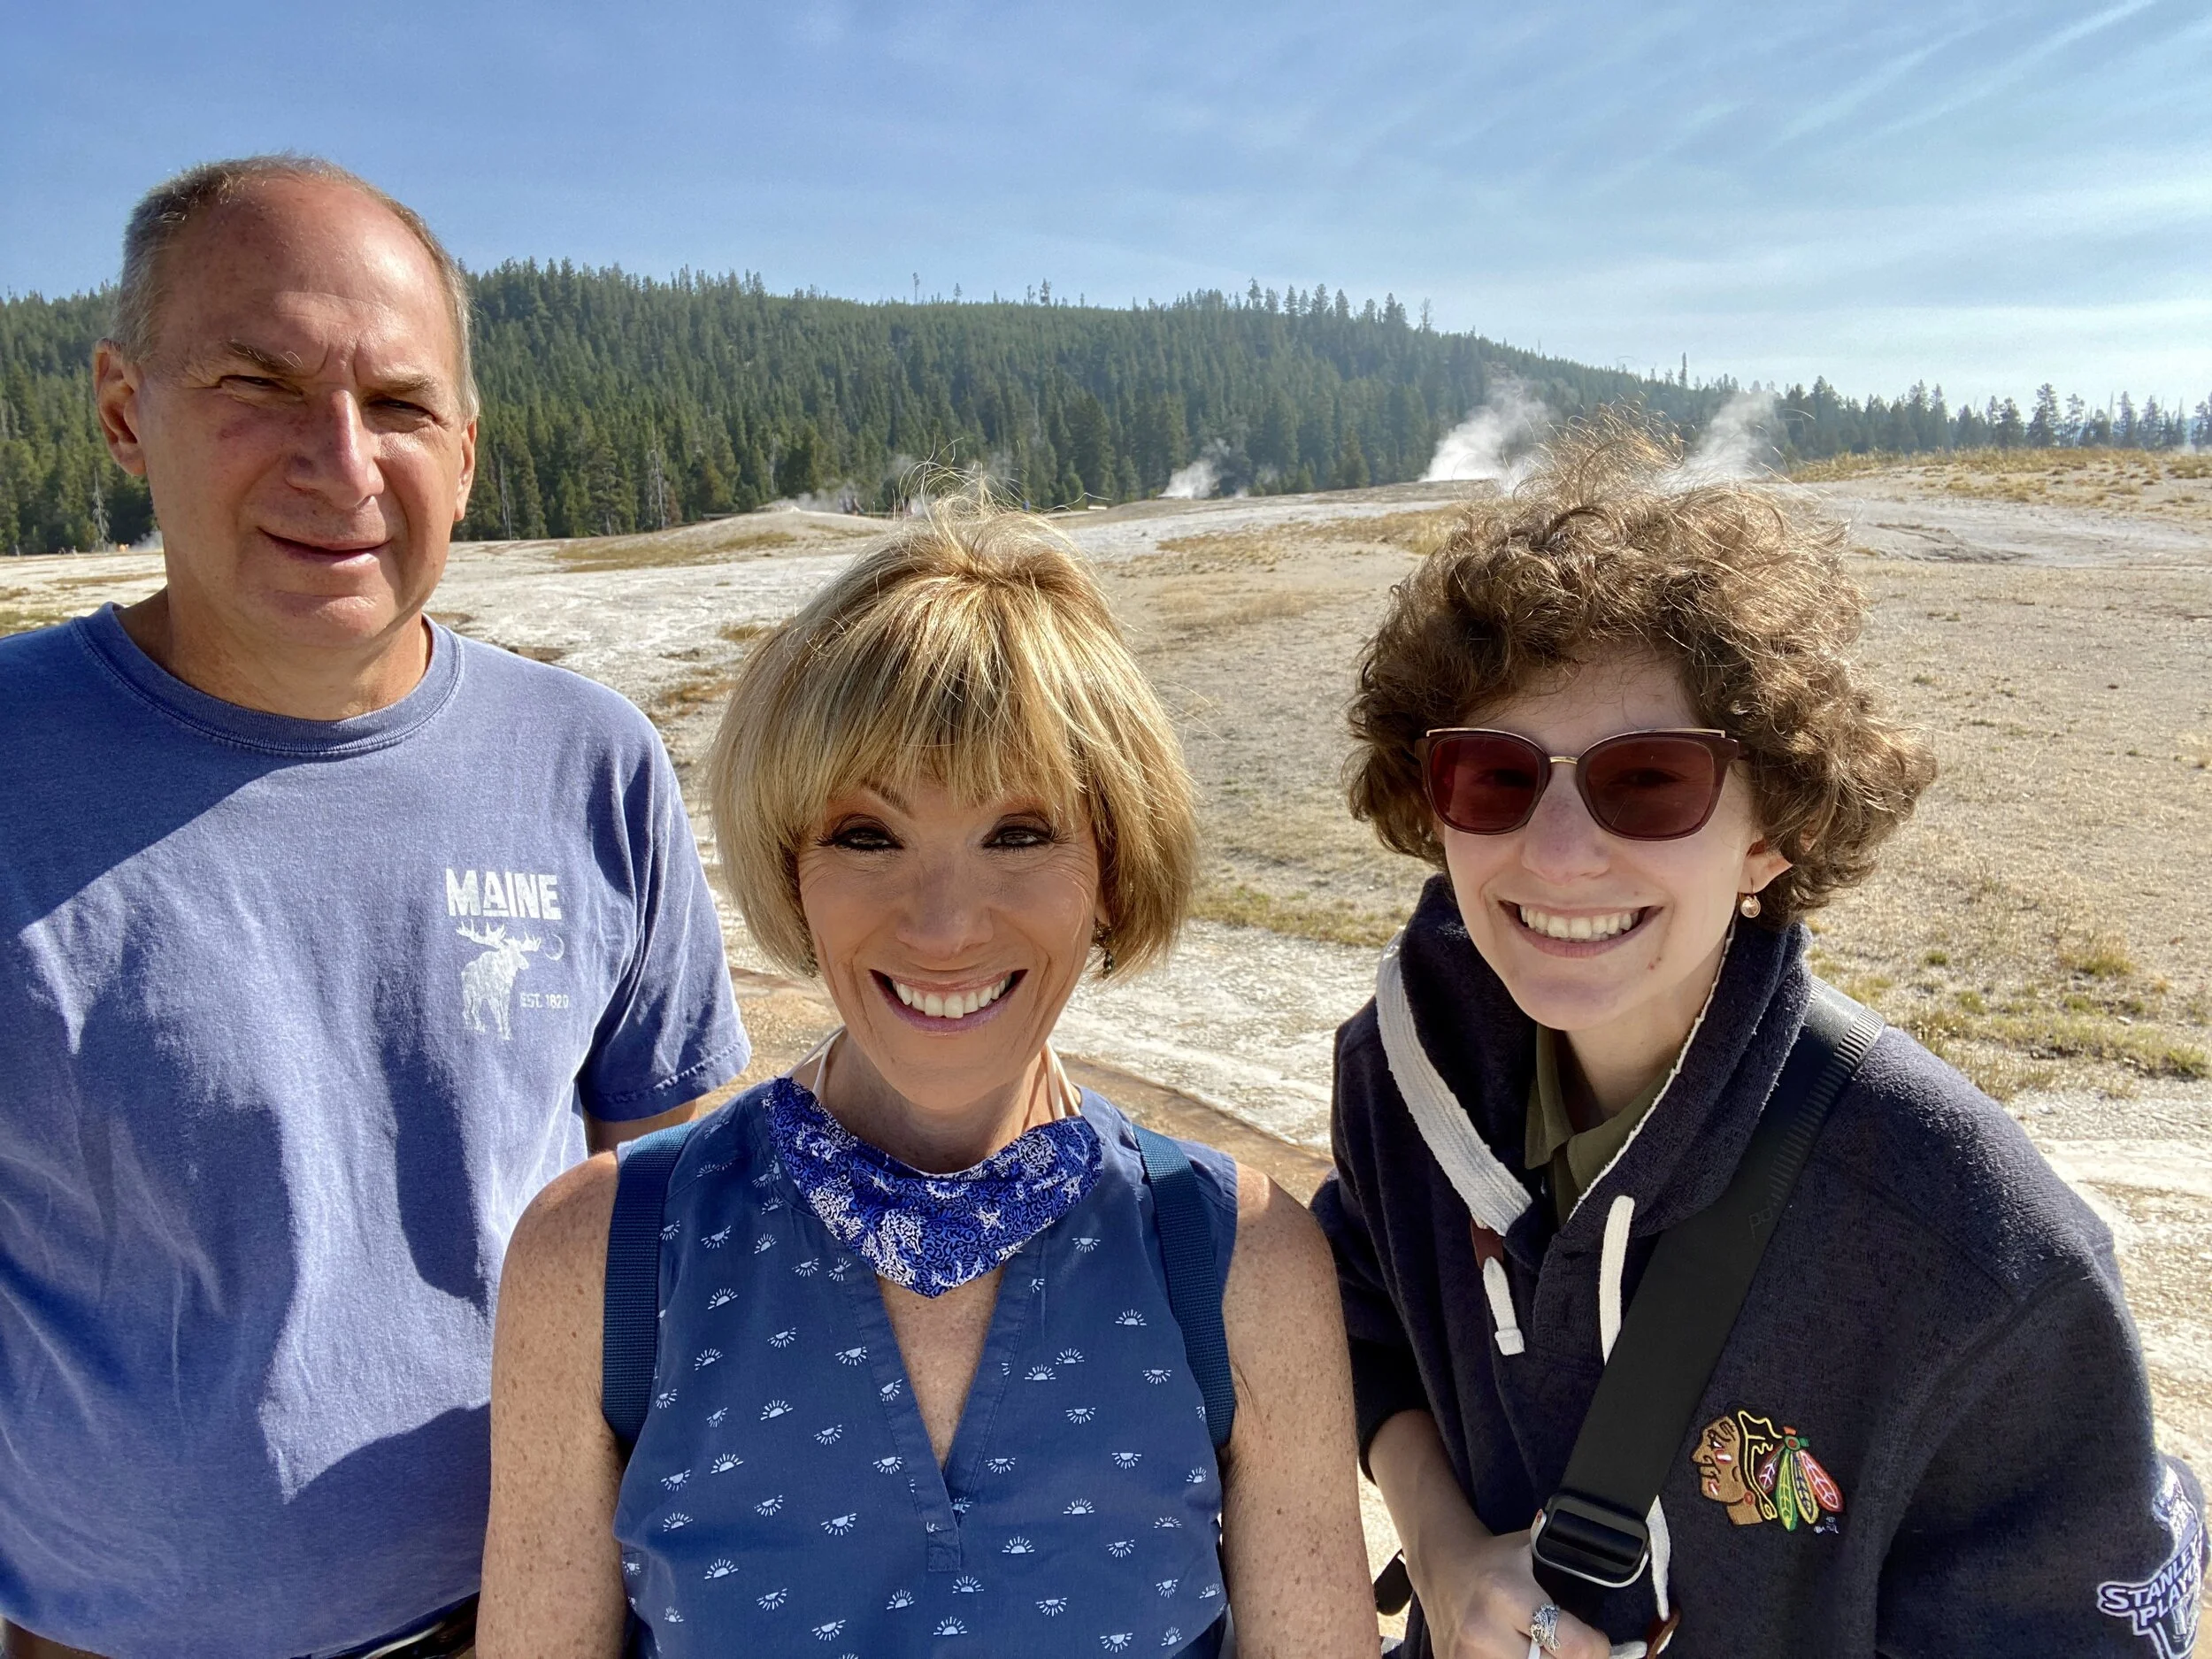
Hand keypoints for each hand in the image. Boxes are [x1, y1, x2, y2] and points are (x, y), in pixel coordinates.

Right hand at [1407, 1526, 1609, 1658]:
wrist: (1442, 1568)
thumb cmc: (1495, 1559)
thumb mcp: (1534, 1552)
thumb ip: (1571, 1571)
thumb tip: (1614, 1587)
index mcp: (1507, 1595)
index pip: (1574, 1646)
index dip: (1596, 1648)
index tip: (1598, 1641)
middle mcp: (1484, 1632)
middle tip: (1573, 1648)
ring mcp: (1467, 1658)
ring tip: (1547, 1648)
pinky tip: (1522, 1651)